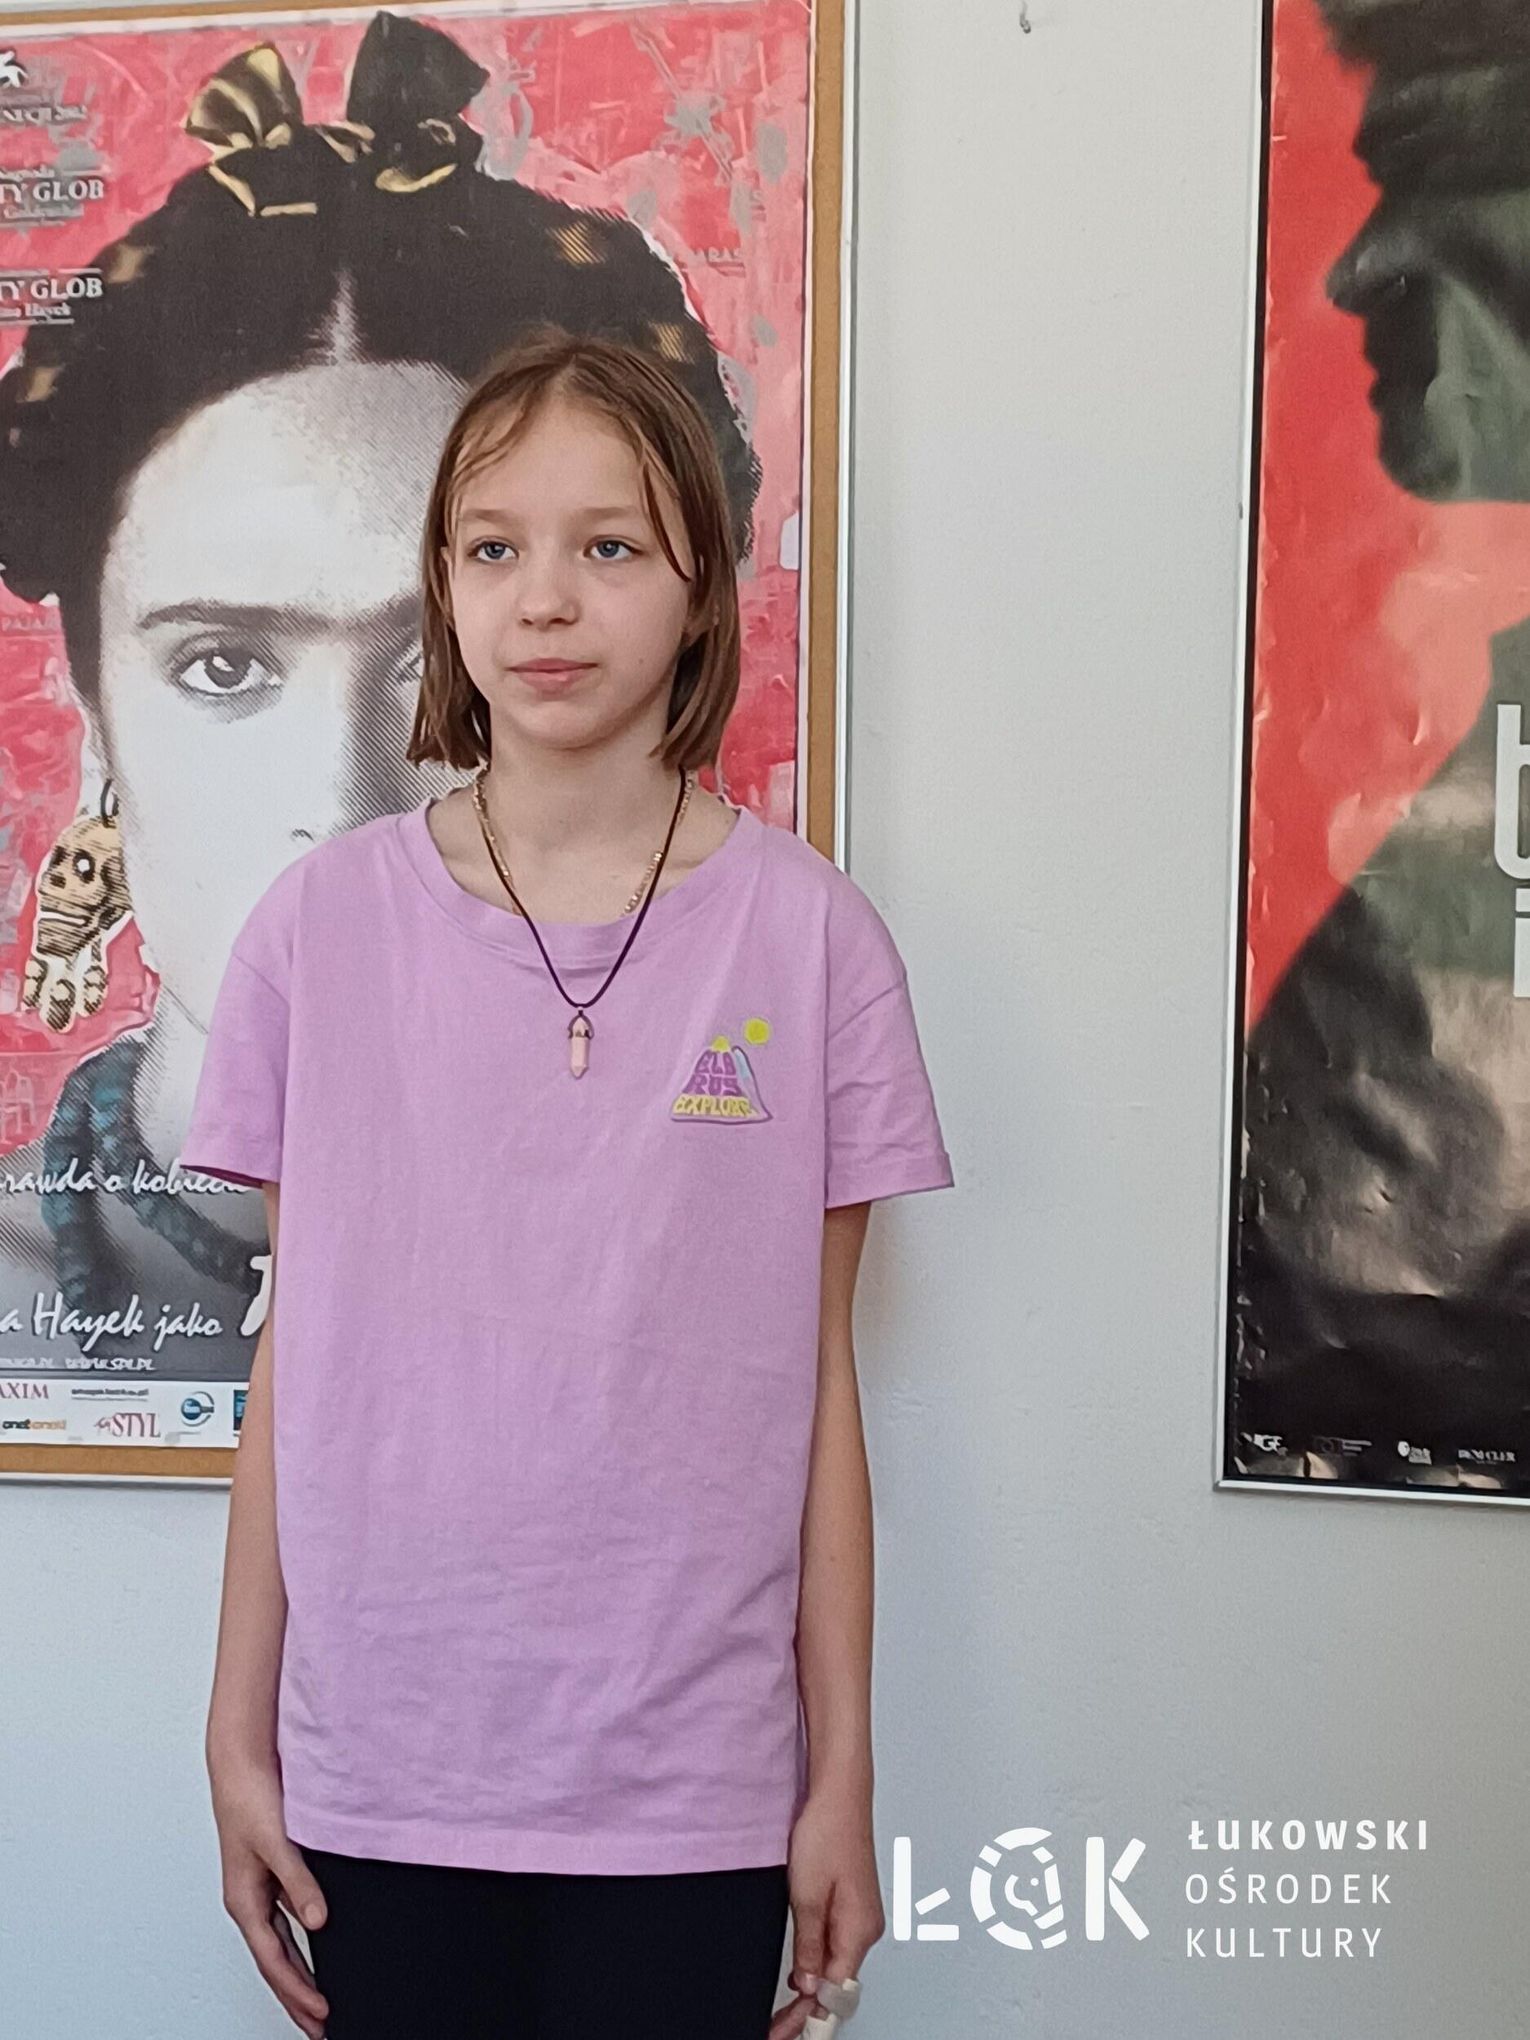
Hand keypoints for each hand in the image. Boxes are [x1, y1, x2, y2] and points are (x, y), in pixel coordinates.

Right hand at [209, 1745, 329, 2038]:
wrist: (241, 1762)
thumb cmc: (249, 1797)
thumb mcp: (277, 1841)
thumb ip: (298, 1881)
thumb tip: (318, 1922)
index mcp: (244, 1901)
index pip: (275, 1961)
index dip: (298, 1990)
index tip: (321, 2014)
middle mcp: (250, 1901)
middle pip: (275, 1963)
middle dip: (295, 1997)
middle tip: (319, 2028)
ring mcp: (259, 1889)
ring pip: (281, 1945)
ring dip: (299, 1974)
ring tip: (318, 2001)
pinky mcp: (272, 1872)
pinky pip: (287, 1920)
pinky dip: (302, 1942)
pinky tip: (319, 1944)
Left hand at [770, 1781, 884, 2039]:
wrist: (839, 1793)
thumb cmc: (828, 1830)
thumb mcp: (806, 1894)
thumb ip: (810, 1945)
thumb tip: (809, 1985)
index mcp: (858, 1930)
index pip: (835, 1993)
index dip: (808, 2020)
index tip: (783, 2033)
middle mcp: (865, 1928)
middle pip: (840, 1986)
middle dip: (810, 2011)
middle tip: (778, 2027)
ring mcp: (861, 1916)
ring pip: (838, 1967)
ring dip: (814, 1989)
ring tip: (785, 2011)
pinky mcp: (852, 1905)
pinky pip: (837, 1947)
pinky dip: (820, 1965)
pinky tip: (803, 1973)